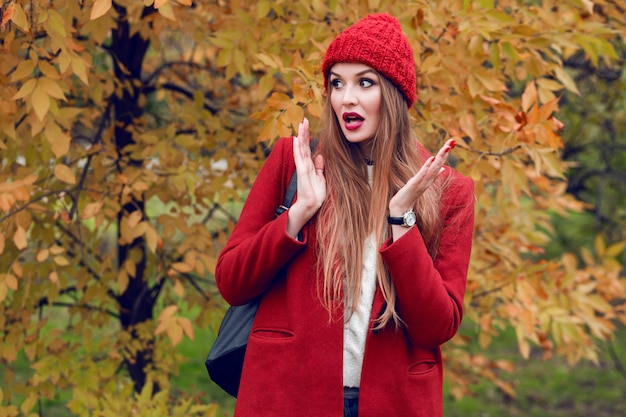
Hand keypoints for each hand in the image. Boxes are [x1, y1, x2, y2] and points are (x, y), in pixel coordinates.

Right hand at [287, 118, 325, 237]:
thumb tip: (320, 156)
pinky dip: (298, 147)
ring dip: (301, 136)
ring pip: (301, 148)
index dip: (307, 137)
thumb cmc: (316, 194)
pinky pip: (299, 157)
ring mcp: (302, 167)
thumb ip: (320, 167)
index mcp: (309, 166)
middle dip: (304, 132)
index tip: (307, 126)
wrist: (311, 206)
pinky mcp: (302, 172)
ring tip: (301, 124)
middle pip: (303, 145)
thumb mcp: (321, 177)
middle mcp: (304, 165)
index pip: (307, 148)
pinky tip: (297, 138)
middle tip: (304, 119)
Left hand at [388, 139, 454, 216]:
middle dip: (445, 152)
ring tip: (446, 147)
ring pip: (433, 168)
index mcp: (429, 178)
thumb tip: (443, 169)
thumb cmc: (410, 195)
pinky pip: (422, 175)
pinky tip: (431, 159)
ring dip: (439, 158)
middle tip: (452, 141)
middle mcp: (428, 180)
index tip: (452, 142)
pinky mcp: (414, 185)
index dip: (445, 153)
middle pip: (438, 164)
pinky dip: (427, 167)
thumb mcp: (422, 183)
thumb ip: (433, 176)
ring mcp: (422, 183)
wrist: (401, 208)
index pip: (440, 163)